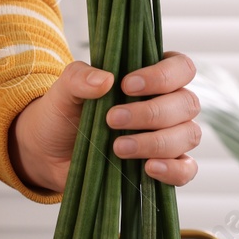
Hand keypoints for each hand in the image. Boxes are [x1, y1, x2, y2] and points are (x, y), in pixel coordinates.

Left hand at [9, 52, 201, 191]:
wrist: (50, 152)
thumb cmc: (65, 114)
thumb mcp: (64, 90)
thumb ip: (79, 78)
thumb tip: (105, 79)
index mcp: (152, 78)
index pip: (181, 68)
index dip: (163, 76)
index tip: (127, 86)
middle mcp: (169, 106)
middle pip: (187, 103)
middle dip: (151, 113)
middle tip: (112, 120)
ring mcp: (170, 137)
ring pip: (188, 135)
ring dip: (156, 142)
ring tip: (119, 148)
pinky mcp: (165, 167)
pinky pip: (187, 170)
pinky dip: (173, 170)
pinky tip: (148, 168)